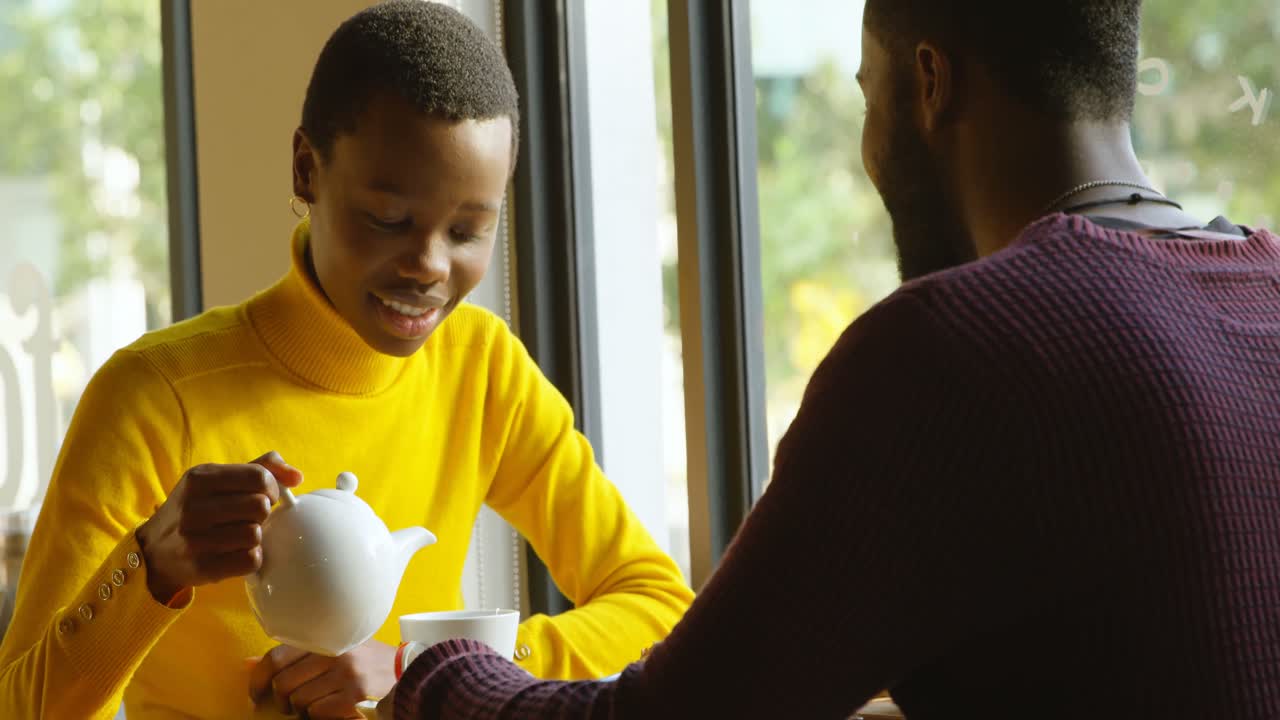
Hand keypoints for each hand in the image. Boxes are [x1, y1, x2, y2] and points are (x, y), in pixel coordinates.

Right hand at [135, 451, 302, 601]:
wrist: (152, 552)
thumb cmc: (194, 510)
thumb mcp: (215, 479)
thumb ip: (258, 467)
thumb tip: (296, 476)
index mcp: (199, 478)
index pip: (258, 476)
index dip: (271, 487)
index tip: (265, 495)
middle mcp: (194, 507)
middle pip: (260, 506)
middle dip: (262, 513)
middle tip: (249, 518)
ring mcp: (195, 539)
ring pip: (255, 534)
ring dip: (254, 536)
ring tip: (238, 535)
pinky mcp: (203, 567)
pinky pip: (251, 560)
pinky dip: (251, 558)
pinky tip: (236, 553)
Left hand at [249, 640, 396, 718]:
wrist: (405, 668)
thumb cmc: (362, 659)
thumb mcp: (329, 648)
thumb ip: (292, 655)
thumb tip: (247, 665)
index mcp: (323, 635)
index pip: (275, 656)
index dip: (258, 679)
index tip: (256, 694)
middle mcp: (333, 650)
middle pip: (283, 683)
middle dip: (281, 700)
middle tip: (289, 704)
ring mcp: (345, 671)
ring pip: (299, 701)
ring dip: (301, 709)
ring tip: (315, 704)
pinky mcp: (355, 692)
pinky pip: (318, 711)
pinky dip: (318, 715)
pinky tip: (330, 708)